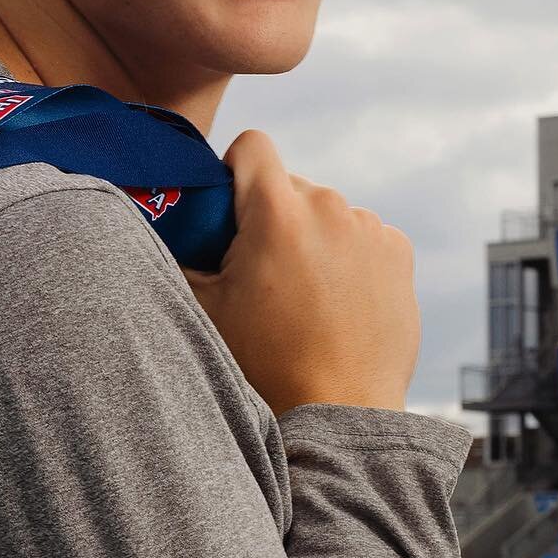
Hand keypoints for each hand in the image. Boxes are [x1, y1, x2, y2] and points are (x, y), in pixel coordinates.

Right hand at [181, 129, 420, 418]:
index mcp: (276, 210)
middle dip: (271, 217)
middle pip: (289, 186)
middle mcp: (329, 206)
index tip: (229, 211)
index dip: (234, 171)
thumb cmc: (265, 364)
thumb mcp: (203, 308)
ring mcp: (369, 229)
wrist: (338, 412)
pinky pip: (363, 236)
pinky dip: (348, 258)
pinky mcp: (399, 253)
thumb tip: (158, 227)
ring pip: (327, 213)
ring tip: (303, 297)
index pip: (251, 145)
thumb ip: (180, 255)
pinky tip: (338, 303)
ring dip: (312, 238)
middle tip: (260, 273)